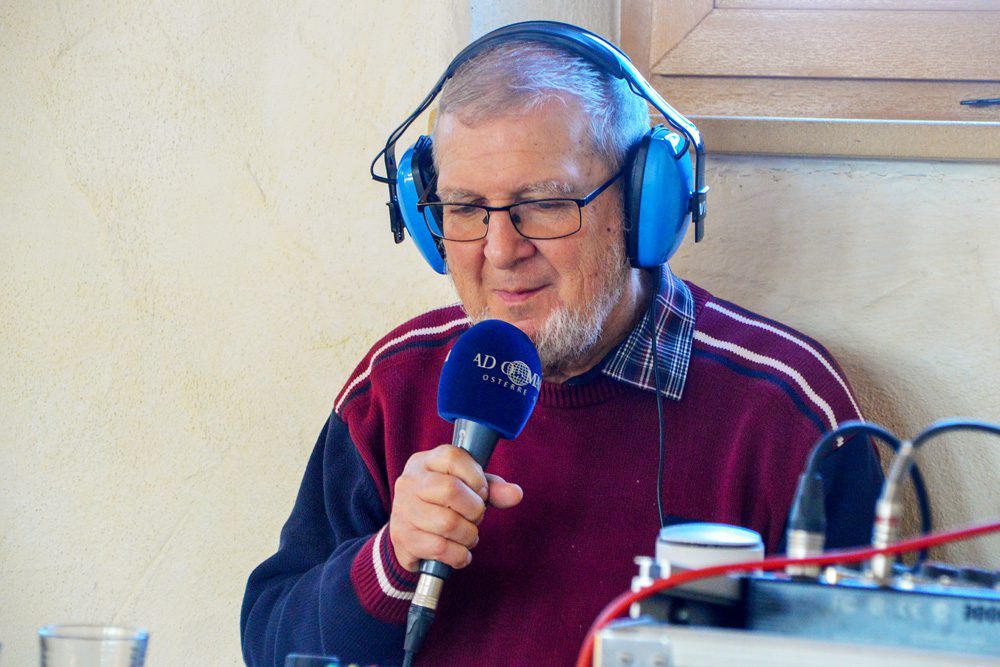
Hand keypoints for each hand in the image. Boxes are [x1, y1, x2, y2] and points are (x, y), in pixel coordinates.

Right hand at [389, 444, 522, 571]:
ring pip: (447, 523)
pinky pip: (440, 549)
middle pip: (451, 490)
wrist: (408, 535)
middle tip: (475, 517)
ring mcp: (403, 511)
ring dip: (469, 535)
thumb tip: (516, 494)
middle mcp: (409, 482)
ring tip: (468, 535)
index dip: (476, 477)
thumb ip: (492, 489)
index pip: (453, 457)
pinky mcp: (403, 539)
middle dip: (475, 509)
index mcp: (424, 462)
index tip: (481, 492)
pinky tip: (460, 552)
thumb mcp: (466, 489)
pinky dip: (459, 555)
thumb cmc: (442, 505)